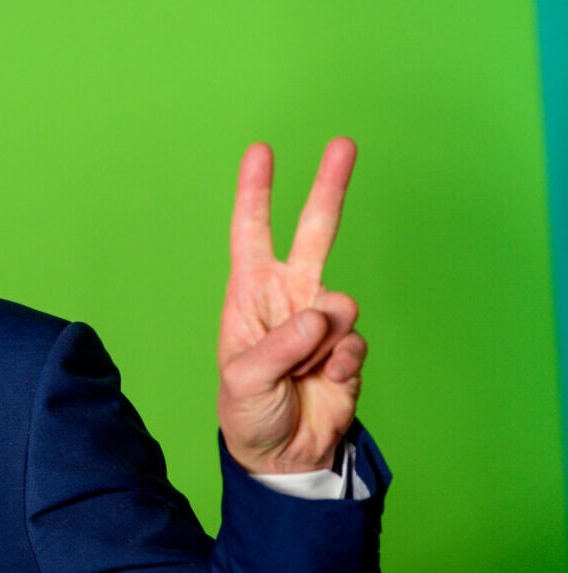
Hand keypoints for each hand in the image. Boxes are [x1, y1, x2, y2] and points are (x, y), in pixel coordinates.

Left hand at [217, 138, 366, 473]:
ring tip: (302, 372)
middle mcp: (288, 297)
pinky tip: (325, 384)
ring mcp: (322, 322)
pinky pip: (355, 346)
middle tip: (344, 143)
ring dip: (321, 342)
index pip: (252, 233)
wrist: (283, 456)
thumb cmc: (247, 411)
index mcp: (250, 294)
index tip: (261, 151)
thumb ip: (279, 346)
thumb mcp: (243, 380)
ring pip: (340, 303)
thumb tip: (324, 315)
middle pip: (314, 232)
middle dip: (329, 187)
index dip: (255, 193)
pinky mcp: (349, 350)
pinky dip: (341, 368)